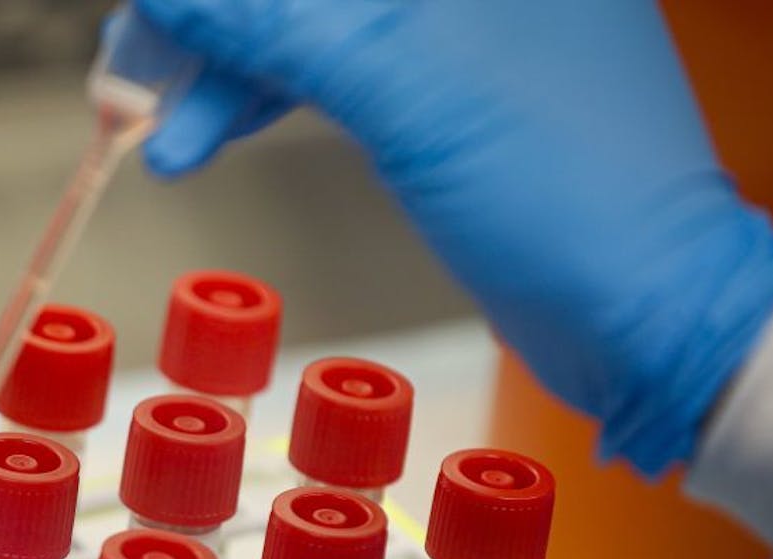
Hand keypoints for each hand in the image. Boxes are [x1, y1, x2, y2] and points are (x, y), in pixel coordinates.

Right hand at [137, 0, 772, 474]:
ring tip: (153, 131)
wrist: (643, 315)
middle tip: (128, 76)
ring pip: (308, 24)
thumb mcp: (401, 95)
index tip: (146, 22)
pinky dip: (266, 100)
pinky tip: (206, 135)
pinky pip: (331, 69)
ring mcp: (459, 28)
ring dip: (224, 74)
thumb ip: (278, 28)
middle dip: (209, 28)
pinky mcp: (444, 90)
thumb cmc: (571, 201)